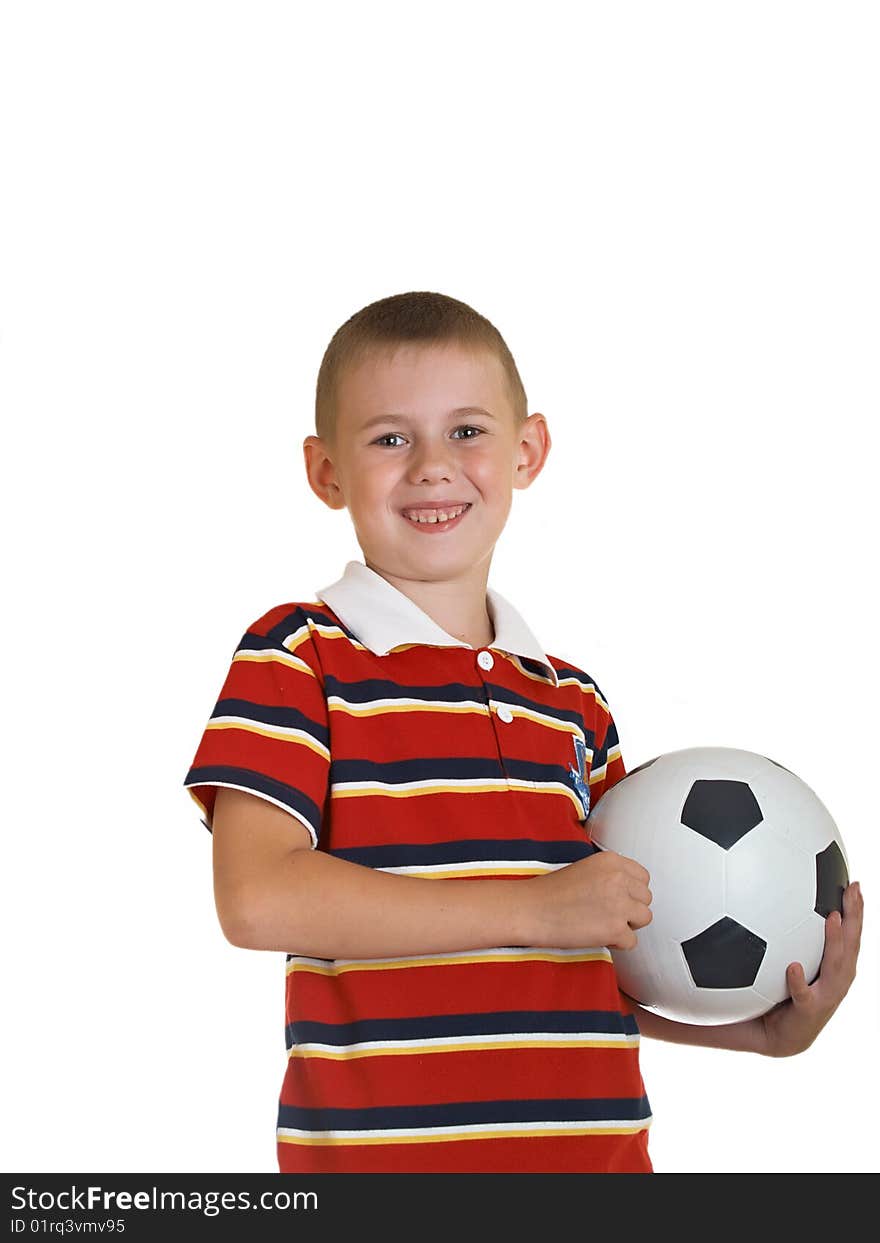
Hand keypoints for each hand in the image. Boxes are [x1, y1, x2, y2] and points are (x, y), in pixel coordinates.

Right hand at [527, 850, 652, 949]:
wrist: (530, 909)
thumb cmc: (551, 891)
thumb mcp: (585, 868)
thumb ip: (610, 874)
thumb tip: (630, 890)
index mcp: (611, 861)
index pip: (643, 877)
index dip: (631, 891)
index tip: (617, 897)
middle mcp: (619, 879)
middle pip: (646, 898)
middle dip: (631, 908)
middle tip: (607, 912)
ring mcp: (619, 904)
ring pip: (644, 918)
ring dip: (628, 924)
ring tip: (604, 924)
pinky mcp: (615, 928)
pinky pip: (632, 941)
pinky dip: (617, 943)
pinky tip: (598, 936)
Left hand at [759, 881, 863, 1056]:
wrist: (772, 1034)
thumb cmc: (779, 993)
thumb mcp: (783, 961)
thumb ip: (785, 937)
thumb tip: (769, 896)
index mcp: (835, 968)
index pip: (850, 936)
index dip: (856, 912)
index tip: (856, 885)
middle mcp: (836, 981)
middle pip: (851, 946)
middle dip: (855, 918)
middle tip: (854, 892)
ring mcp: (825, 997)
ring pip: (837, 967)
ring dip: (836, 942)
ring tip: (834, 918)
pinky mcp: (808, 1012)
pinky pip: (804, 995)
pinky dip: (799, 982)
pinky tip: (792, 967)